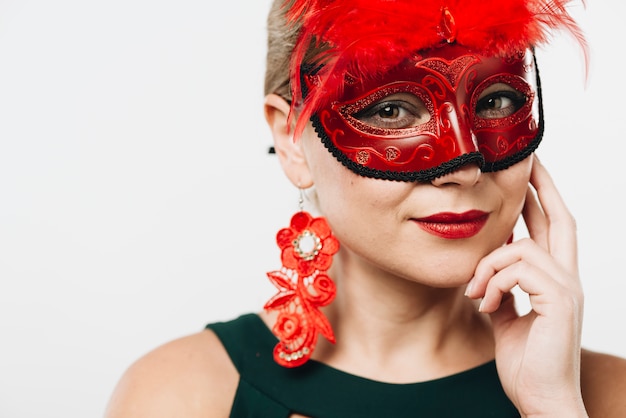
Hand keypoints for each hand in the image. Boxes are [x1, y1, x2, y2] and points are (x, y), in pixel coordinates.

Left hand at [465, 157, 587, 416]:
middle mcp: (567, 279)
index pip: (551, 229)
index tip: (525, 175)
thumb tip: (489, 270)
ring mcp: (567, 289)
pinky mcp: (559, 301)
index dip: (540, 199)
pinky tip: (485, 306)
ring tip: (476, 295)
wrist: (540, 399)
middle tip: (525, 160)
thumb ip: (503, 289)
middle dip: (540, 187)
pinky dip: (492, 283)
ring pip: (521, 247)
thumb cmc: (526, 363)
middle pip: (559, 219)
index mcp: (555, 281)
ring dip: (487, 267)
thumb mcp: (507, 317)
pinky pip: (517, 269)